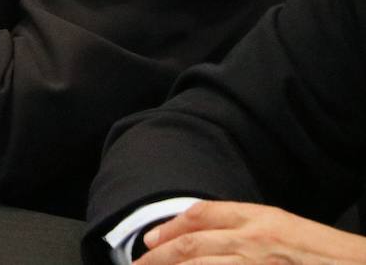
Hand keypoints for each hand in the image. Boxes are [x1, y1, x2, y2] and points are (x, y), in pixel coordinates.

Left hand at [137, 201, 365, 263]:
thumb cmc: (323, 253)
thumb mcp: (283, 227)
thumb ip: (246, 227)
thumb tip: (204, 235)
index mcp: (260, 218)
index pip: (203, 215)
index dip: (171, 226)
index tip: (150, 240)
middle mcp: (255, 239)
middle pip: (193, 244)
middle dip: (160, 257)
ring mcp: (257, 263)